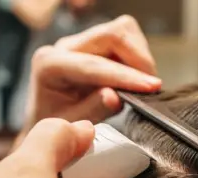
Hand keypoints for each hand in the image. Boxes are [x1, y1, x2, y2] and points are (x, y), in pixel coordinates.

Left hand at [22, 15, 160, 135]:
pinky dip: (136, 58)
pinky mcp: (94, 44)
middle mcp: (63, 47)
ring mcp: (79, 43)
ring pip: (121, 32)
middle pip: (112, 35)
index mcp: (49, 65)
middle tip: (151, 87)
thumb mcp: (71, 125)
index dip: (126, 75)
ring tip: (141, 85)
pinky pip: (124, 39)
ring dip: (139, 57)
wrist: (46, 121)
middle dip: (138, 59)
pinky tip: (133, 80)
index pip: (95, 64)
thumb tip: (116, 97)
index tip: (150, 87)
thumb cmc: (55, 124)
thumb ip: (93, 109)